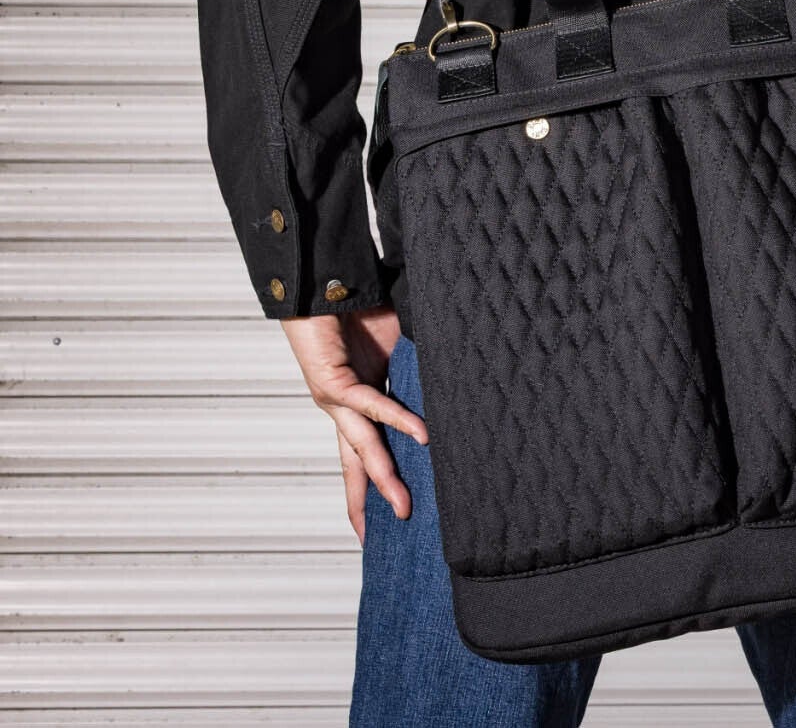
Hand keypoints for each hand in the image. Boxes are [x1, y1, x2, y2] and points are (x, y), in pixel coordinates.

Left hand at [279, 303, 427, 544]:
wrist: (323, 282)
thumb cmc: (360, 306)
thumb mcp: (400, 346)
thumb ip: (418, 368)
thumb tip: (456, 377)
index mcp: (360, 399)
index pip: (367, 449)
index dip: (373, 484)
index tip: (383, 518)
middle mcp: (344, 406)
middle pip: (358, 463)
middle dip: (373, 500)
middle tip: (395, 529)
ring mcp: (335, 398)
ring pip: (362, 447)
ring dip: (384, 478)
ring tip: (404, 505)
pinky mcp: (333, 383)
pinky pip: (371, 405)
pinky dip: (397, 420)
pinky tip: (420, 435)